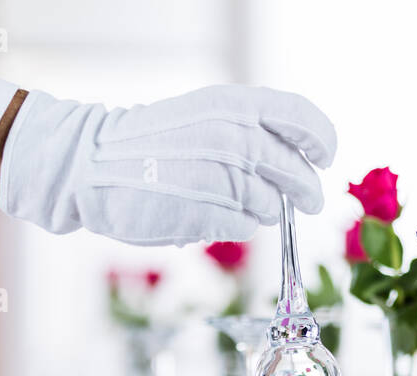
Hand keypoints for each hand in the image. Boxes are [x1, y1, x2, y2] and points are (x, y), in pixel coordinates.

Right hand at [0, 85, 336, 245]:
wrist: (93, 164)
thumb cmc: (151, 144)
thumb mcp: (204, 117)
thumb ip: (247, 131)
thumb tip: (293, 161)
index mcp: (235, 105)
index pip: (303, 120)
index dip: (322, 141)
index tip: (324, 157)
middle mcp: (235, 137)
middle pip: (295, 173)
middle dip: (306, 192)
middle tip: (308, 202)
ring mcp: (222, 178)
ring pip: (270, 206)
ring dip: (262, 210)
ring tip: (235, 203)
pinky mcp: (208, 214)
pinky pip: (243, 228)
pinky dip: (235, 226)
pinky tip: (210, 215)